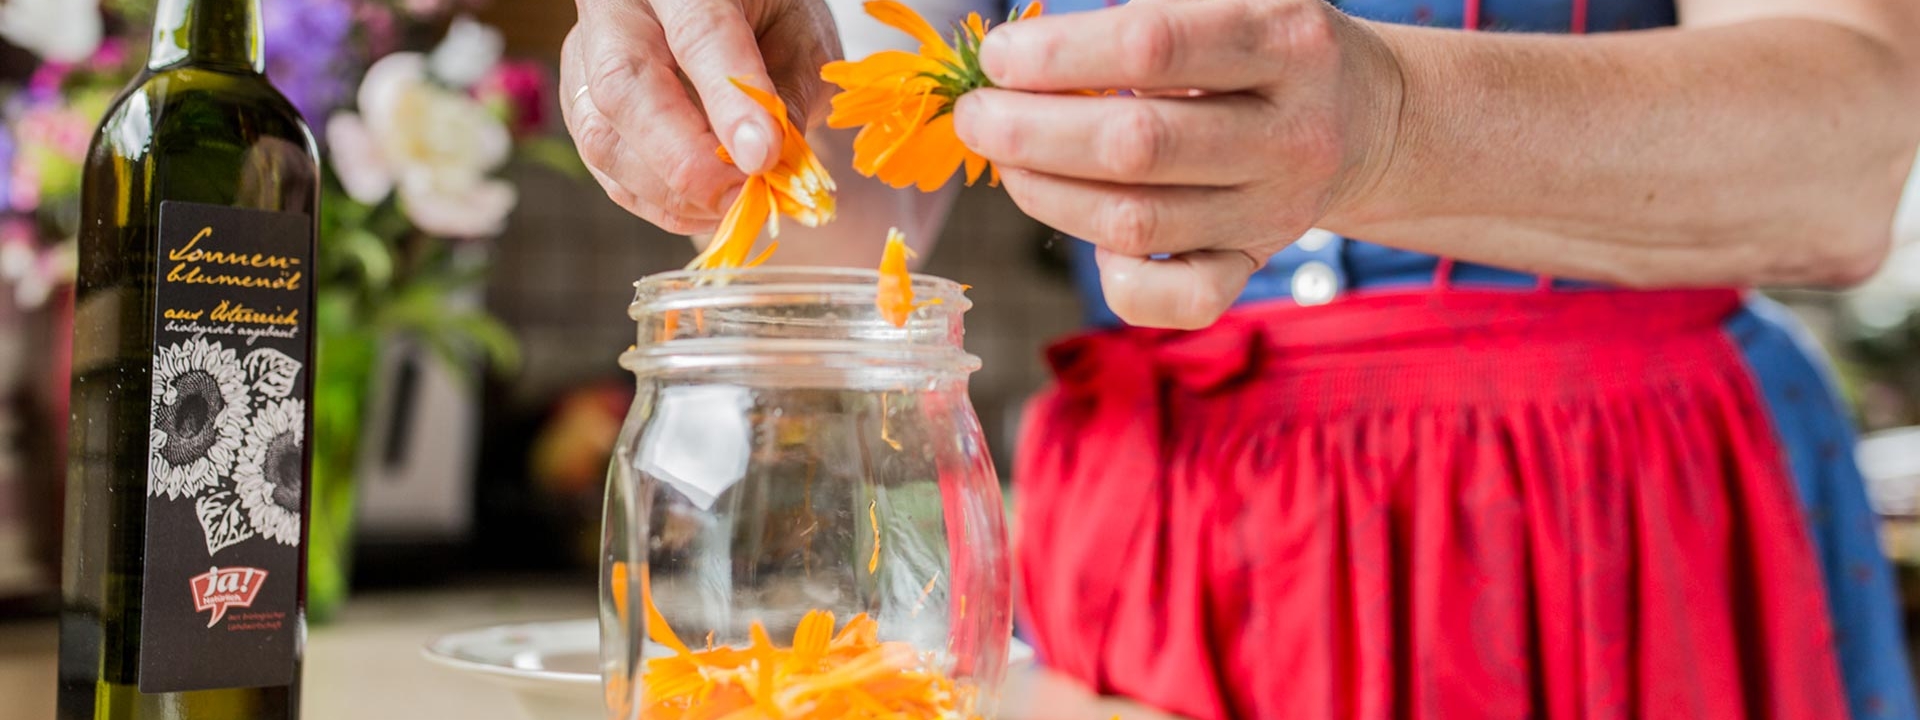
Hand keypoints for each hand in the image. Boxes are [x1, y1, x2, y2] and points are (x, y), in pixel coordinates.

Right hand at [561, 0, 842, 233]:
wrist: (719, 8)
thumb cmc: (767, 15)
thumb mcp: (800, 33)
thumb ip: (788, 87)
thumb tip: (766, 159)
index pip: (697, 33)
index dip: (728, 101)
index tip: (762, 157)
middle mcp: (615, 10)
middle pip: (623, 86)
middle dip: (685, 159)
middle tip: (742, 194)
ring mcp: (584, 58)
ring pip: (602, 137)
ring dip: (671, 191)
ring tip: (733, 203)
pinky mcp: (579, 105)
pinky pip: (605, 169)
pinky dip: (659, 202)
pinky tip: (705, 207)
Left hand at [952, 0, 1403, 328]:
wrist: (1367, 118)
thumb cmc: (1267, 43)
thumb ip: (1152, 8)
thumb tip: (1031, 43)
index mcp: (1286, 39)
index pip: (1155, 46)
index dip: (1060, 56)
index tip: (999, 57)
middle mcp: (1291, 131)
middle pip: (1138, 146)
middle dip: (1031, 133)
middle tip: (977, 116)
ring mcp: (1275, 209)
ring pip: (1138, 222)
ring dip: (1046, 193)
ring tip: (1004, 158)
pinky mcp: (1254, 264)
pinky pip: (1179, 299)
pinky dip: (1118, 279)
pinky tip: (1087, 232)